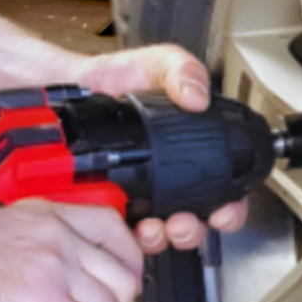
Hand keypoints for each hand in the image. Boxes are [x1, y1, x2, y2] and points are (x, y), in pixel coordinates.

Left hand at [71, 45, 249, 253]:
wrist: (72, 88)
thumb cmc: (117, 78)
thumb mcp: (158, 64)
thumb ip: (182, 70)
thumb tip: (198, 97)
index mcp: (186, 153)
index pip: (220, 189)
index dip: (229, 207)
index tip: (224, 212)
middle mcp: (165, 179)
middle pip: (193, 220)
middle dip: (193, 231)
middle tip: (183, 223)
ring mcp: (136, 196)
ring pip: (158, 233)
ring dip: (161, 237)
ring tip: (155, 227)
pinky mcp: (106, 205)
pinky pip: (120, 232)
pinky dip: (127, 237)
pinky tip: (126, 225)